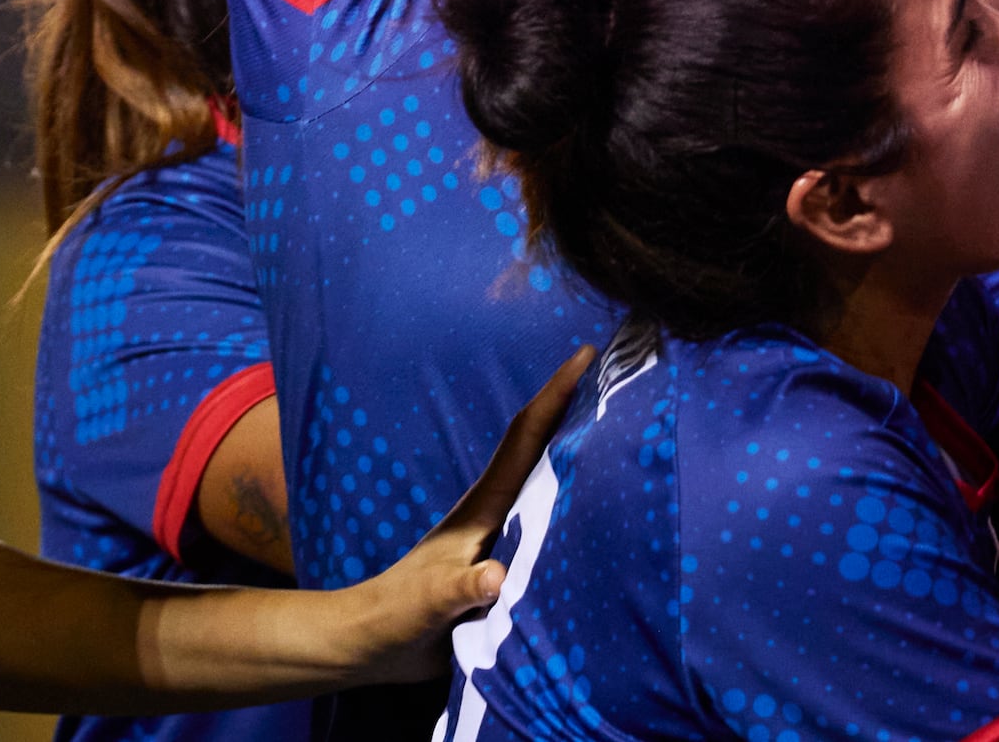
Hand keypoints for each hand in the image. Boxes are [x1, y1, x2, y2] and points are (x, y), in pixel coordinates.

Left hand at [345, 345, 592, 674]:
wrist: (374, 643)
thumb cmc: (398, 613)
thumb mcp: (431, 601)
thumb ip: (462, 587)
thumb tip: (498, 577)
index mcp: (484, 507)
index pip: (523, 438)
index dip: (554, 395)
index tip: (584, 355)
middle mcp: (498, 513)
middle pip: (544, 449)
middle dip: (579, 410)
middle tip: (621, 377)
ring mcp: (502, 538)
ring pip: (550, 485)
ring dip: (582, 454)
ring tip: (624, 428)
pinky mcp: (506, 567)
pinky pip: (551, 528)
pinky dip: (576, 509)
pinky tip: (602, 511)